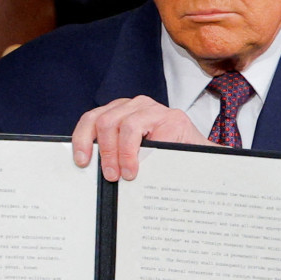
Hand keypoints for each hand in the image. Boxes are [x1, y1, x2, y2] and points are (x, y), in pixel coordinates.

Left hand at [72, 96, 210, 180]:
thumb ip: (113, 152)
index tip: (82, 161)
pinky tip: (137, 167)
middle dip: (104, 151)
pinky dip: (134, 152)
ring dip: (119, 153)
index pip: (92, 119)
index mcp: (120, 112)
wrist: (199, 161)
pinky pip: (142, 132)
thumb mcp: (132, 154)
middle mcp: (134, 105)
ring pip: (121, 125)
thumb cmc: (163, 160)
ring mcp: (153, 108)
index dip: (82, 139)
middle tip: (109, 174)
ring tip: (124, 173)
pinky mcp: (170, 116)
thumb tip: (91, 169)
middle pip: (103, 121)